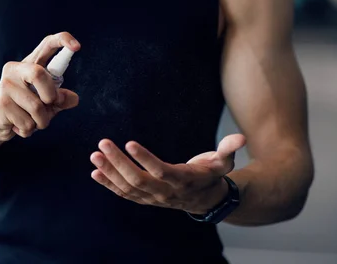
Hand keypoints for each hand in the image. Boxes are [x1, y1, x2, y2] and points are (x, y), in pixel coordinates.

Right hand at [0, 32, 80, 140]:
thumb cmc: (25, 109)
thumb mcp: (47, 103)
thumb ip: (61, 99)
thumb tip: (73, 98)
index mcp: (30, 64)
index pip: (47, 45)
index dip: (62, 41)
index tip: (77, 47)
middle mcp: (15, 70)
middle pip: (39, 74)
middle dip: (50, 96)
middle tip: (48, 105)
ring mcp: (5, 86)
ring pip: (37, 107)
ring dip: (41, 121)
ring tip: (31, 121)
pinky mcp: (1, 104)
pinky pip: (27, 122)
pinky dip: (29, 130)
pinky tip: (18, 126)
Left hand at [90, 134, 245, 214]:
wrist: (205, 200)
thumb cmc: (211, 175)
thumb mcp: (223, 162)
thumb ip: (229, 149)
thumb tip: (242, 137)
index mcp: (182, 180)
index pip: (160, 170)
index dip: (144, 157)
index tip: (129, 142)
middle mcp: (165, 192)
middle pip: (137, 179)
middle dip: (118, 162)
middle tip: (103, 144)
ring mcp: (153, 198)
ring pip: (127, 187)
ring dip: (109, 172)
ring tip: (94, 155)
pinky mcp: (144, 198)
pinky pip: (123, 193)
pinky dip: (108, 183)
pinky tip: (95, 172)